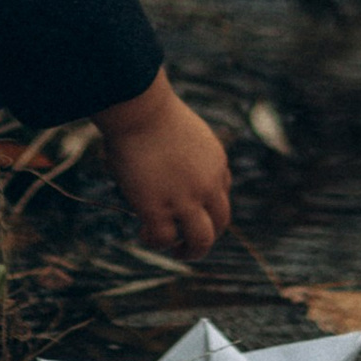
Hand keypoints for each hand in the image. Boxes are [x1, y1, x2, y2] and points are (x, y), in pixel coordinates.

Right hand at [96, 69, 233, 254]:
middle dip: (206, 236)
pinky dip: (155, 240)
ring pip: (201, 240)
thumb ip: (182, 154)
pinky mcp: (158, 209)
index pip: (221, 195)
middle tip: (189, 241)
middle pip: (220, 223)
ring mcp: (185, 199)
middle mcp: (208, 185)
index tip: (188, 206)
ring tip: (177, 252)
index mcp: (217, 163)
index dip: (205, 206)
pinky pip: (164, 238)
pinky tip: (143, 232)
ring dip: (190, 250)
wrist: (140, 109)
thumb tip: (163, 171)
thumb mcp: (181, 132)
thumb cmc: (149, 112)